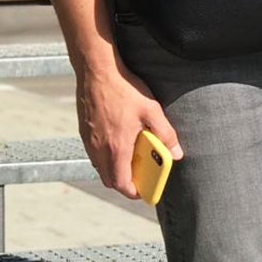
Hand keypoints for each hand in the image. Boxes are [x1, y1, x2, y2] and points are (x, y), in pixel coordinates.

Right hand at [76, 56, 183, 198]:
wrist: (96, 70)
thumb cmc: (124, 89)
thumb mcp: (151, 110)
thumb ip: (165, 134)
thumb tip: (177, 153)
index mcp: (117, 148)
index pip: (121, 184)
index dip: (134, 192)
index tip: (145, 190)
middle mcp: (99, 148)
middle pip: (109, 179)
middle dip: (123, 183)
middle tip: (139, 175)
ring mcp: (89, 140)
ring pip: (99, 166)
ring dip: (113, 169)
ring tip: (129, 157)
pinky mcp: (83, 131)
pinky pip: (93, 153)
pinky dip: (105, 156)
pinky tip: (117, 140)